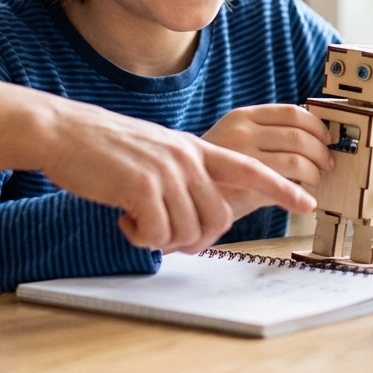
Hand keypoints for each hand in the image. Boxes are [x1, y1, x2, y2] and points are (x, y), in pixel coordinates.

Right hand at [38, 97, 316, 254]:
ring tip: (137, 222)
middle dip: (196, 240)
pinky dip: (141, 237)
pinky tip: (124, 219)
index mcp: (194, 147)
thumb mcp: (155, 151)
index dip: (280, 187)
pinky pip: (158, 234)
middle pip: (217, 217)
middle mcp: (186, 157)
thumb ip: (182, 174)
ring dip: (163, 239)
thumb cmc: (105, 147)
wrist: (65, 132)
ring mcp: (166, 170)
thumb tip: (195, 217)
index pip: (249, 167)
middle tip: (166, 238)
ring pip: (188, 230)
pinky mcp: (142, 186)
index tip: (306, 202)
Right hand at [202, 104, 332, 194]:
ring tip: (315, 182)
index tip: (326, 138)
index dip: (317, 125)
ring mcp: (243, 159)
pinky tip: (302, 198)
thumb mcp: (233, 137)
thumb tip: (311, 137)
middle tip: (327, 164)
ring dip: (315, 173)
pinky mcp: (246, 186)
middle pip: (299, 136)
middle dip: (321, 152)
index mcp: (241, 116)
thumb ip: (264, 132)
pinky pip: (288, 186)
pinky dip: (303, 193)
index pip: (292, 112)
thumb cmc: (214, 170)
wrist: (183, 193)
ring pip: (298, 161)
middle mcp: (242, 133)